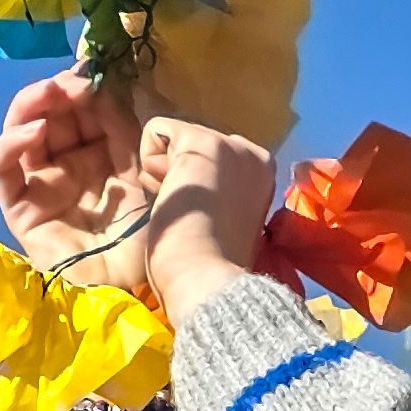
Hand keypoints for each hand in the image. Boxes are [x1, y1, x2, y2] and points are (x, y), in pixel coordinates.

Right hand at [0, 72, 152, 292]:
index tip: (96, 75)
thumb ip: (126, 128)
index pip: (81, 113)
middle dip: (59, 93)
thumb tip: (107, 88)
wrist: (141, 288)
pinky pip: (2, 170)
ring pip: (20, 135)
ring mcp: (40, 190)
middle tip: (74, 81)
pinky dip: (12, 144)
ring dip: (31, 106)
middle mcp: (68, 171)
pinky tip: (37, 132)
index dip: (85, 91)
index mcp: (100, 160)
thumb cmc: (151, 234)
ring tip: (52, 93)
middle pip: (49, 118)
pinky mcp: (20, 211)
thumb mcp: (145, 169)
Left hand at [140, 118, 278, 324]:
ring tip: (183, 208)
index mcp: (262, 175)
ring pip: (173, 138)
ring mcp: (231, 145)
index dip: (196, 187)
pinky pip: (156, 130)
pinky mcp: (203, 142)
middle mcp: (252, 153)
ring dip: (163, 173)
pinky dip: (149, 162)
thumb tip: (183, 178)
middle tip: (193, 216)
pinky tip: (168, 194)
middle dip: (179, 175)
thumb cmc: (211, 267)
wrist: (209, 280)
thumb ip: (218, 192)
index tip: (205, 219)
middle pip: (190, 145)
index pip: (211, 160)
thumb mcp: (224, 220)